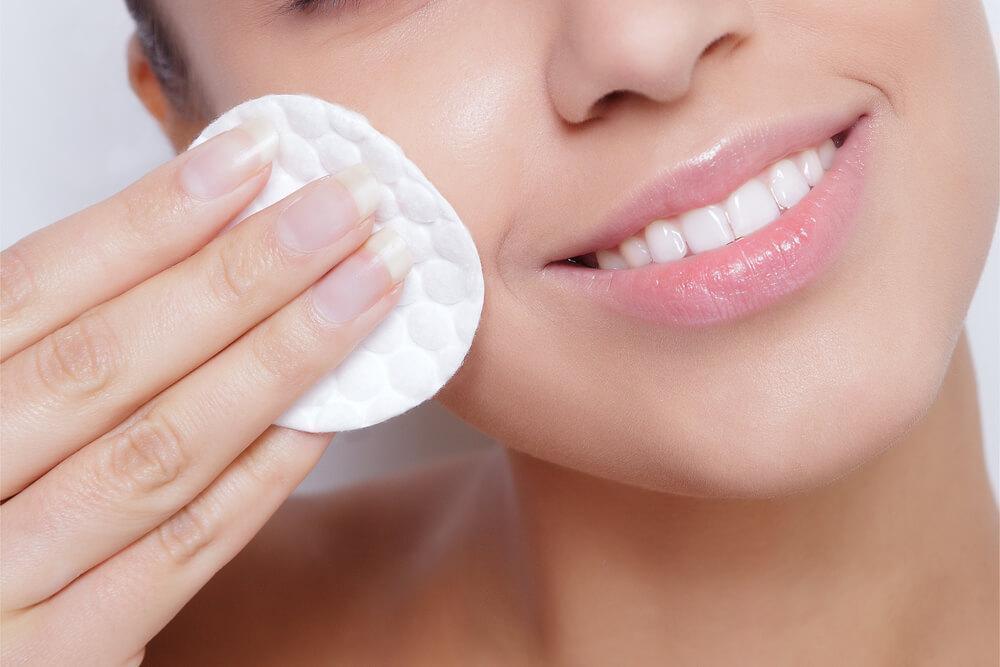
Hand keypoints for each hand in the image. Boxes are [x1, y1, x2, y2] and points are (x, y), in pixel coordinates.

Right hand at [0, 120, 408, 665]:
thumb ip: (51, 353)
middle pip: (107, 359)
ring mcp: (2, 584)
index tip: (254, 155)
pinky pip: (184, 550)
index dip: (149, 218)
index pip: (35, 289)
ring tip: (371, 285)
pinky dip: (263, 470)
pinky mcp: (67, 662)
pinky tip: (331, 408)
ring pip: (159, 449)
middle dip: (243, 272)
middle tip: (350, 204)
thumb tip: (195, 241)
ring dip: (280, 355)